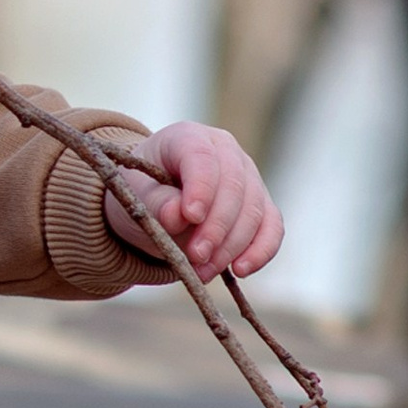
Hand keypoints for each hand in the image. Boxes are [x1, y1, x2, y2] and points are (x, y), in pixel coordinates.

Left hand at [103, 120, 282, 280]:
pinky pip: (272, 227)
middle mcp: (225, 151)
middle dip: (216, 227)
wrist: (154, 203)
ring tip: (203, 271)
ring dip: (231, 246)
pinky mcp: (261, 205)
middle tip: (196, 256)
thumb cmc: (143, 191)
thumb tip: (177, 216)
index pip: (202, 156)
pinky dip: (260, 250)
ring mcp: (248, 176)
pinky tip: (241, 270)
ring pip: (254, 210)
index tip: (191, 217)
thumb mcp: (135, 195)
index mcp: (189, 137)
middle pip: (234, 187)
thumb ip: (154, 202)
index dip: (201, 187)